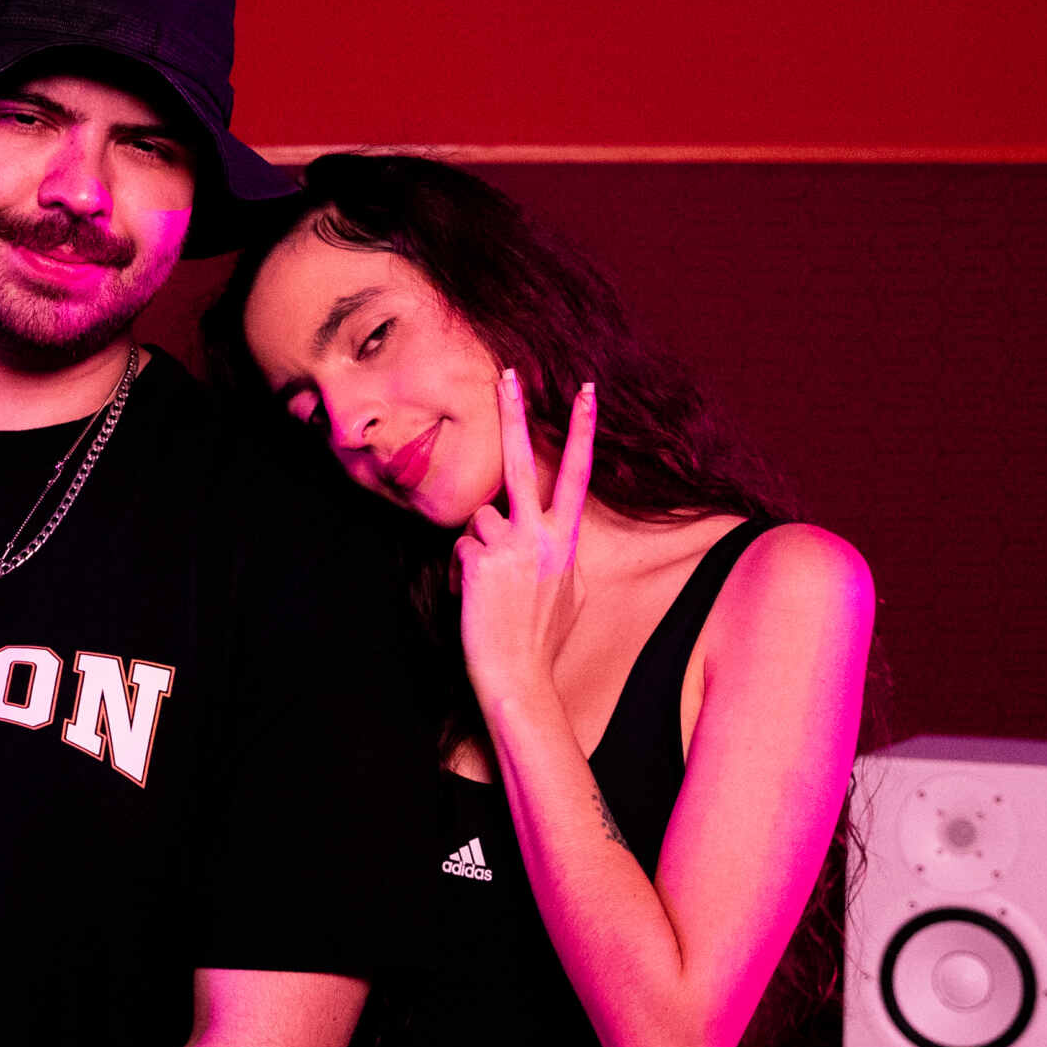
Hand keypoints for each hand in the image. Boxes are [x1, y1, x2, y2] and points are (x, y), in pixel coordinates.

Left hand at [456, 371, 594, 707]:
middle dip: (513, 413)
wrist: (520, 674)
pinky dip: (461, 572)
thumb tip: (548, 541)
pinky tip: (474, 599)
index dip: (582, 430)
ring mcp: (508, 545)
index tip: (586, 391)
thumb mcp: (566, 591)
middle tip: (507, 372)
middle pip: (520, 462)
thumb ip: (555, 554)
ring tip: (491, 590)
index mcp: (566, 540)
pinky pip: (460, 548)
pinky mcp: (479, 559)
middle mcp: (540, 536)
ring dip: (477, 551)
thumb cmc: (542, 638)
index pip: (576, 474)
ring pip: (477, 521)